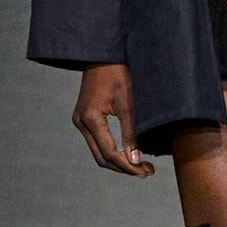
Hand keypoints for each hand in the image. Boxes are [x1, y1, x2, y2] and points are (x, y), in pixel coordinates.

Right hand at [72, 62, 153, 176]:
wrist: (103, 54)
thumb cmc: (118, 73)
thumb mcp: (128, 102)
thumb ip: (131, 132)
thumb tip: (135, 160)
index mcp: (90, 118)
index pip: (109, 153)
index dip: (129, 166)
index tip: (146, 171)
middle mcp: (80, 122)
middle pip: (101, 157)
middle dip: (124, 168)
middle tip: (147, 172)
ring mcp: (79, 121)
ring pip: (98, 152)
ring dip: (118, 162)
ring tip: (141, 166)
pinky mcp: (83, 118)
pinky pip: (97, 142)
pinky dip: (112, 151)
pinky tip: (129, 153)